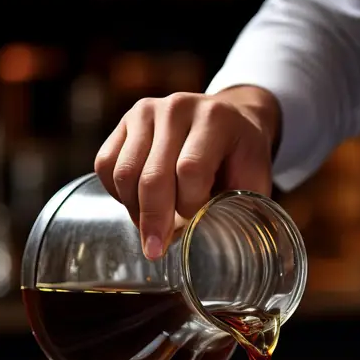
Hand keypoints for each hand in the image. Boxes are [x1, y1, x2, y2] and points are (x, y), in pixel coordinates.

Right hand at [94, 87, 279, 259]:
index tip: (195, 224)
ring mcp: (147, 112)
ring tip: (150, 228)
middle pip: (152, 175)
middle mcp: (177, 108)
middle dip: (153, 221)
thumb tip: (218, 246)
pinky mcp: (125, 122)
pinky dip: (116, 193)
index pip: (190, 170)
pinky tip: (137, 204)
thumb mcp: (254, 180)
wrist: (230, 120)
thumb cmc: (241, 158)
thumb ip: (240, 209)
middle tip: (155, 251)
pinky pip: (106, 165)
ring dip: (135, 210)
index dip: (190, 205)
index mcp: (215, 119)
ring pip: (124, 173)